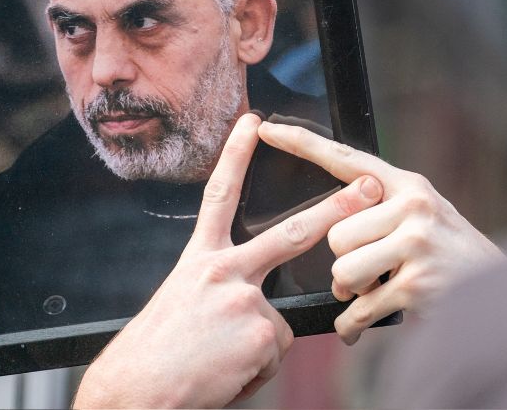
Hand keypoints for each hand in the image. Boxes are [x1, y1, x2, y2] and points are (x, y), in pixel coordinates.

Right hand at [74, 114, 383, 407]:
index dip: (237, 156)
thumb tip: (253, 298)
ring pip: (278, 319)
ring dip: (256, 345)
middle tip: (369, 187)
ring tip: (216, 359)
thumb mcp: (183, 302)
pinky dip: (254, 368)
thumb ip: (219, 287)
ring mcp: (245, 301)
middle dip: (334, 209)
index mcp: (198, 260)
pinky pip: (275, 351)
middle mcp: (222, 271)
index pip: (220, 196)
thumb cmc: (156, 352)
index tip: (254, 123)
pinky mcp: (262, 335)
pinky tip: (224, 373)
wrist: (138, 389)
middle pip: (288, 233)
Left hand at [258, 121, 505, 344]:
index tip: (267, 127)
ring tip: (373, 291)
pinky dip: (352, 325)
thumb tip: (331, 218)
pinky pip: (359, 308)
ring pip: (342, 271)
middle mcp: (412, 206)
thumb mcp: (421, 215)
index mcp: (406, 185)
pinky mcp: (416, 284)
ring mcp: (416, 244)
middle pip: (335, 233)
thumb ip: (381, 208)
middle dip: (344, 261)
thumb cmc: (449, 255)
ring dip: (350, 292)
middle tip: (368, 271)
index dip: (302, 143)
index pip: (346, 159)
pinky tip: (356, 328)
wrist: (499, 293)